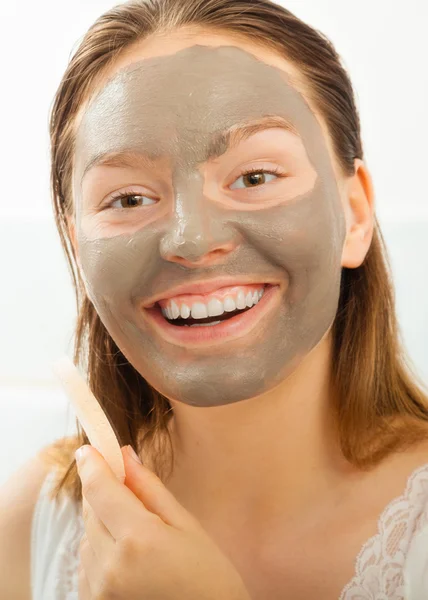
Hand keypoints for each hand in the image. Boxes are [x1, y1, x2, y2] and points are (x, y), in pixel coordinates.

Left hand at [76, 444, 251, 599]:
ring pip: (87, 536)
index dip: (92, 463)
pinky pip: (87, 563)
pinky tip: (128, 556)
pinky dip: (100, 550)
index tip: (88, 448)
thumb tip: (126, 456)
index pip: (100, 488)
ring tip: (138, 534)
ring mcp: (99, 590)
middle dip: (103, 493)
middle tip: (124, 485)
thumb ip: (150, 488)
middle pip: (91, 510)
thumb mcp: (186, 525)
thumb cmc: (209, 578)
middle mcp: (111, 566)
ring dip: (103, 524)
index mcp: (139, 539)